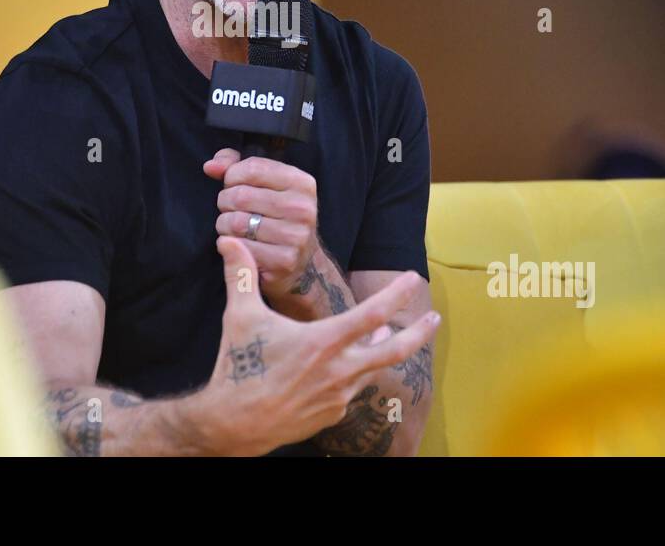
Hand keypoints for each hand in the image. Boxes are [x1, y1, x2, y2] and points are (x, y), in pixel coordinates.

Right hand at [197, 236, 439, 456]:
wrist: (234, 424)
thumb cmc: (239, 367)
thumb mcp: (240, 316)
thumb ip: (240, 275)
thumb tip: (229, 240)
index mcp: (324, 342)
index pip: (373, 312)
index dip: (397, 293)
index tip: (413, 277)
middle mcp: (340, 370)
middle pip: (394, 350)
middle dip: (419, 332)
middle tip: (434, 317)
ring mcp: (339, 396)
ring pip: (371, 370)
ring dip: (379, 350)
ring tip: (382, 335)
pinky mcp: (332, 415)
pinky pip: (350, 390)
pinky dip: (351, 374)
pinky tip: (340, 368)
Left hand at [204, 148, 319, 302]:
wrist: (301, 262)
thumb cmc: (276, 216)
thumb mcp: (265, 184)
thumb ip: (235, 166)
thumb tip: (211, 166)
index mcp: (302, 183)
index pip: (252, 168)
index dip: (232, 176)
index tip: (234, 185)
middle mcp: (302, 208)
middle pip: (240, 196)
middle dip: (226, 202)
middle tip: (231, 209)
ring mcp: (295, 236)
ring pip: (236, 222)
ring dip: (225, 225)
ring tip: (234, 226)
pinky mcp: (283, 261)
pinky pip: (239, 247)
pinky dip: (231, 246)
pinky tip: (240, 244)